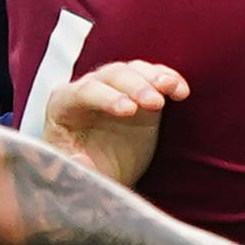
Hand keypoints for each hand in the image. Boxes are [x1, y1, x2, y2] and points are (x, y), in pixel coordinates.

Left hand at [41, 58, 185, 186]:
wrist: (105, 174)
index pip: (84, 92)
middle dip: (135, 86)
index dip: (107, 98)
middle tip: (155, 103)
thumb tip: (79, 159)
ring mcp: (116, 87)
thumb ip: (74, 166)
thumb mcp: (75, 174)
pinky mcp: (140, 91)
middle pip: (112, 75)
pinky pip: (154, 76)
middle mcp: (88, 89)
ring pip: (134, 70)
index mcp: (63, 104)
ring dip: (154, 78)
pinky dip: (168, 79)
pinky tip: (180, 91)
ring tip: (171, 88)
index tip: (130, 111)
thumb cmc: (85, 171)